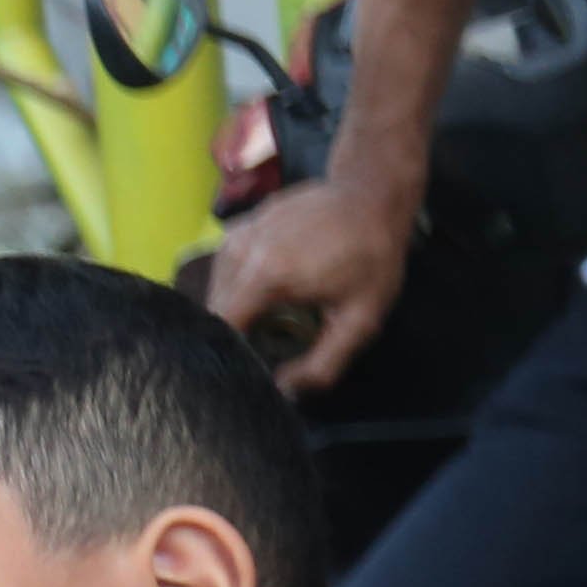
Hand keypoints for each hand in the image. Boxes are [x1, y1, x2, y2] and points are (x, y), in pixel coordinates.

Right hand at [190, 172, 410, 396]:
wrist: (370, 194)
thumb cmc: (371, 257)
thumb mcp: (361, 319)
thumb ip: (324, 363)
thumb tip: (284, 392)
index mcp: (264, 277)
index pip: (222, 329)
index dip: (232, 355)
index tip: (250, 369)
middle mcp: (237, 253)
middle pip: (215, 311)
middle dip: (233, 334)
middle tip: (265, 348)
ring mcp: (234, 236)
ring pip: (216, 290)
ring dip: (235, 311)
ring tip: (269, 318)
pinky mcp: (237, 228)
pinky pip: (224, 270)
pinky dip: (238, 287)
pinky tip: (268, 290)